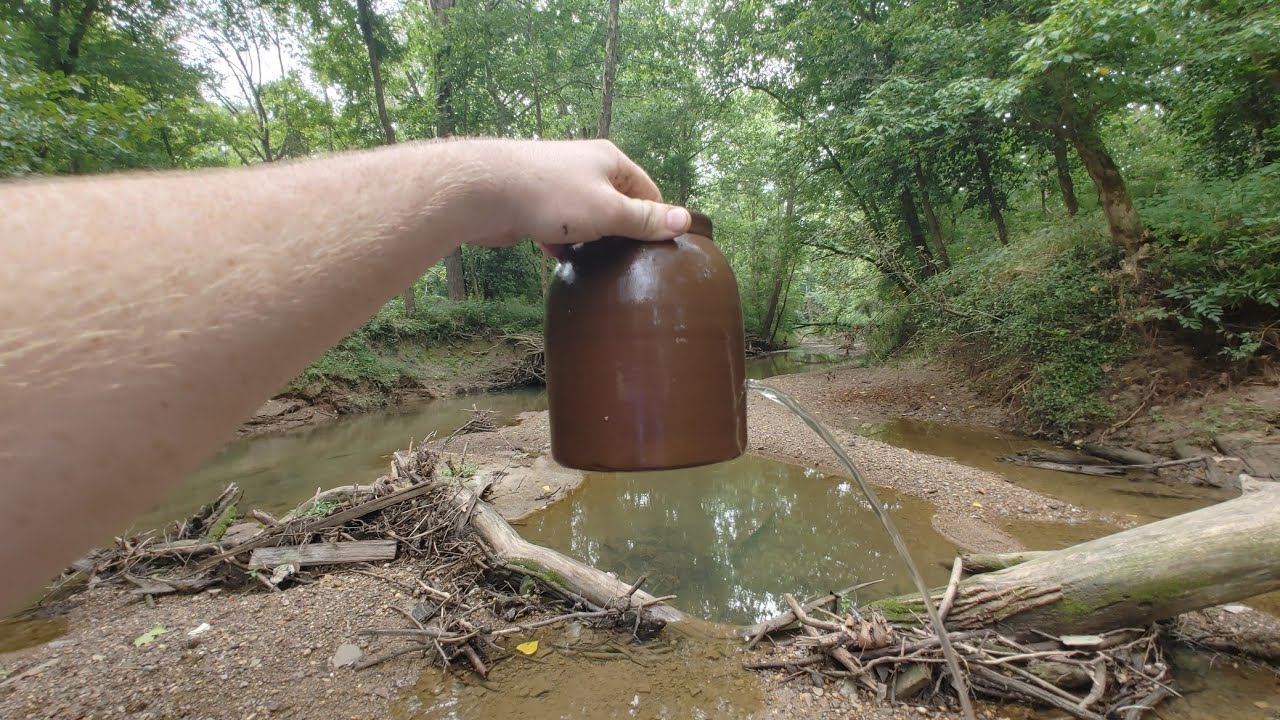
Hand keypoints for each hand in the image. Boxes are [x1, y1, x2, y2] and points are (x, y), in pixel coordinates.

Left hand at [475, 138, 691, 248]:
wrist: (484, 192)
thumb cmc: (551, 196)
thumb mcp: (608, 211)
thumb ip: (645, 219)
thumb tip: (685, 220)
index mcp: (610, 161)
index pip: (648, 191)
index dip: (655, 220)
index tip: (657, 251)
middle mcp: (586, 168)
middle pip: (618, 205)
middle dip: (621, 233)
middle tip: (627, 264)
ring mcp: (559, 186)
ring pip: (588, 219)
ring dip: (592, 241)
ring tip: (597, 266)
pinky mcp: (536, 205)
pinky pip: (561, 228)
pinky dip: (564, 243)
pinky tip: (563, 260)